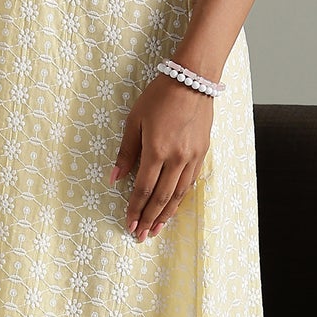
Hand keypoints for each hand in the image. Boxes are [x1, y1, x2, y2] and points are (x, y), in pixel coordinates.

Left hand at [107, 74, 212, 239]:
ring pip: (179, 194)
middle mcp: (177, 158)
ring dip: (166, 214)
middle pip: (162, 197)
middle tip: (141, 235)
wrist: (193, 81)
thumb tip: (114, 178)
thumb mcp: (135, 120)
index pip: (143, 188)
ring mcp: (192, 157)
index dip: (135, 208)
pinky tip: (173, 208)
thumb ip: (126, 152)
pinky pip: (190, 183)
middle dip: (149, 218)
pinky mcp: (202, 153)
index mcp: (157, 150)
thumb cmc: (159, 96)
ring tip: (156, 229)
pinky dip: (180, 199)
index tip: (128, 223)